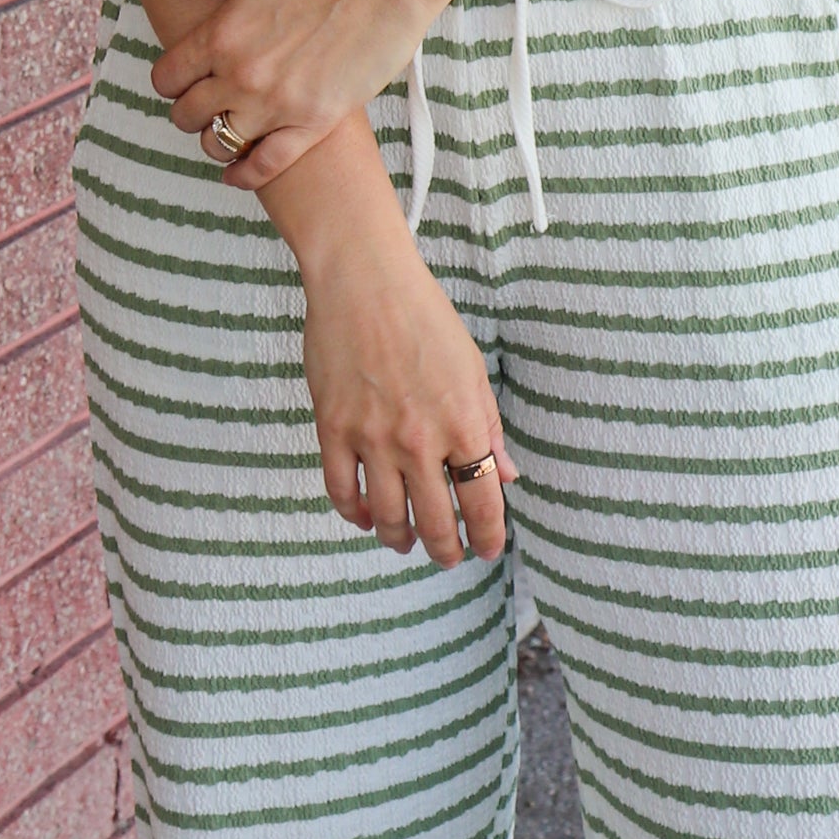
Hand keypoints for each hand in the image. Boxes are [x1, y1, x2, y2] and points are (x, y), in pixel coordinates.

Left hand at [136, 0, 436, 188]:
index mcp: (220, 34)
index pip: (166, 79)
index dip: (169, 80)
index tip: (182, 78)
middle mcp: (241, 75)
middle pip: (186, 114)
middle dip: (189, 108)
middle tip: (204, 101)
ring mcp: (277, 104)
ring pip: (218, 142)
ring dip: (214, 138)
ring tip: (224, 127)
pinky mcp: (314, 123)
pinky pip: (265, 166)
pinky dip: (244, 174)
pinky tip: (236, 172)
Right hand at [292, 203, 515, 565]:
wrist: (365, 281)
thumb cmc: (425, 318)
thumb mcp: (472, 371)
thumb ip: (488, 428)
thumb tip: (506, 475)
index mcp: (463, 423)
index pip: (484, 502)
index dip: (489, 535)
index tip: (488, 549)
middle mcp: (420, 439)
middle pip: (436, 521)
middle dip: (446, 549)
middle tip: (449, 557)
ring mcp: (373, 438)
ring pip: (387, 516)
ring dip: (399, 539)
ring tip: (405, 542)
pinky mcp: (333, 429)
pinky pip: (341, 491)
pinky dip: (354, 514)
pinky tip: (365, 517)